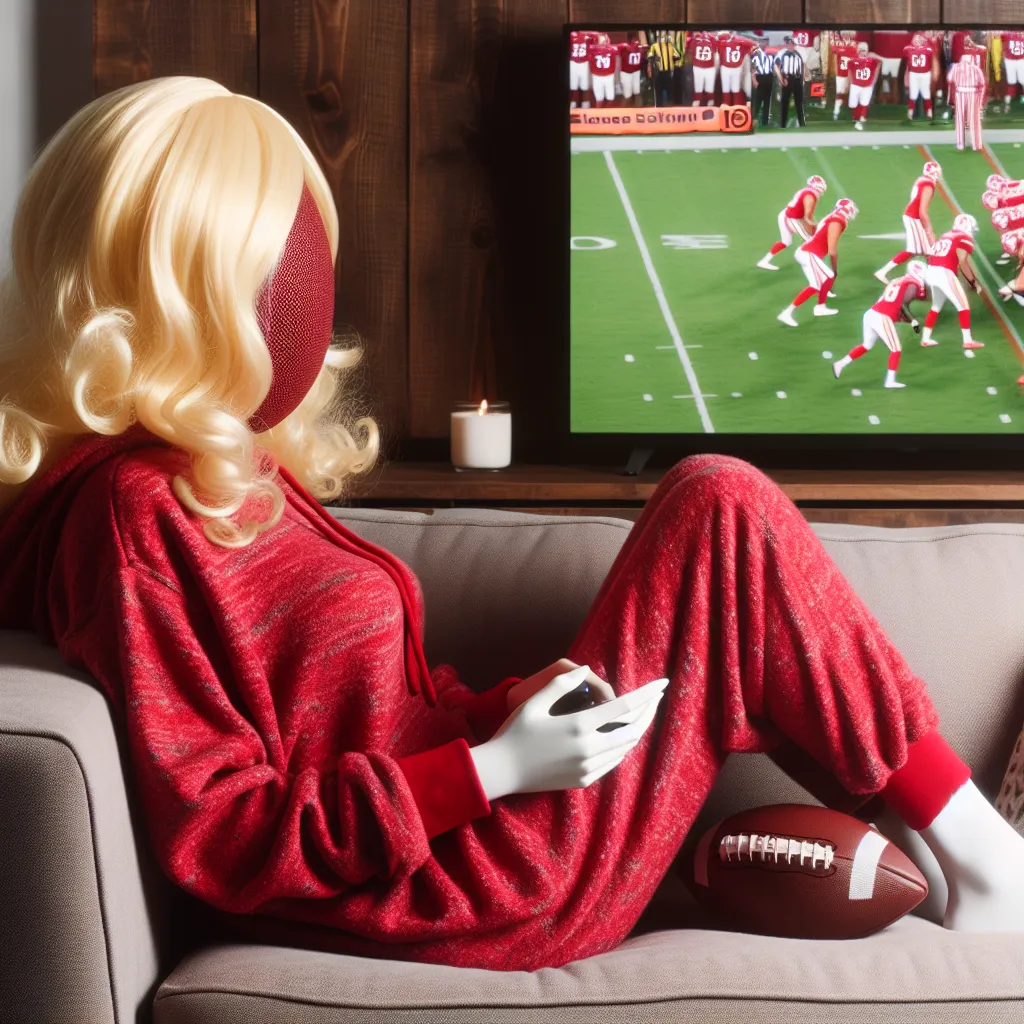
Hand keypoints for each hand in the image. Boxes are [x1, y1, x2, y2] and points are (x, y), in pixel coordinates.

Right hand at [469, 665, 667, 800]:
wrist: (502, 771)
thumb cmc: (516, 731)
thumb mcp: (535, 701)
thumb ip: (562, 683)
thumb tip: (587, 670)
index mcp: (579, 725)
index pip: (624, 707)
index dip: (646, 694)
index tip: (662, 684)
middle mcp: (589, 749)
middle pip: (632, 728)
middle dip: (649, 711)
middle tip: (658, 697)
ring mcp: (588, 767)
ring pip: (625, 747)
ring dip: (637, 728)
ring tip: (644, 713)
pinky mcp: (584, 780)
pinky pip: (614, 762)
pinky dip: (623, 746)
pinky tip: (623, 735)